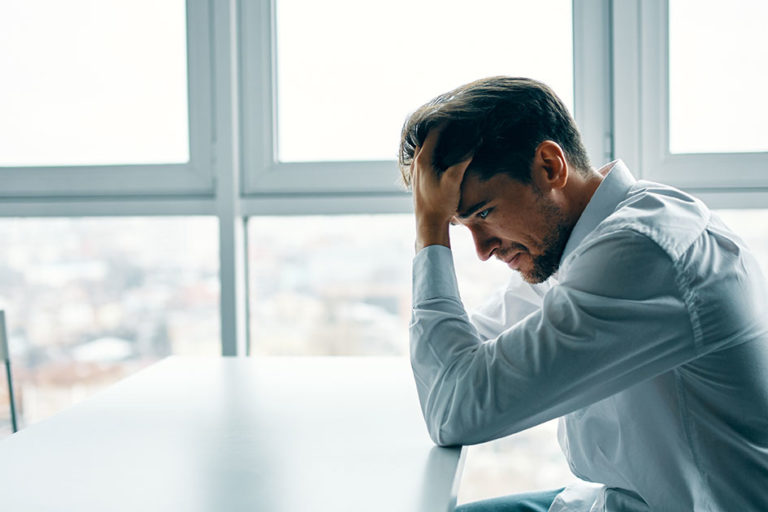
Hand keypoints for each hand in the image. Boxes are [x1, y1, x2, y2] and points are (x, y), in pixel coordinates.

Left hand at [412, 129, 471, 251]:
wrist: (428, 224)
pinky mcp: (418, 178)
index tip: (458, 114)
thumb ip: (463, 160)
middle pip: (426, 137)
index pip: (433, 132)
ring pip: (423, 147)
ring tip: (449, 132)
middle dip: (440, 128)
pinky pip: (424, 156)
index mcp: (423, 160)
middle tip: (454, 120)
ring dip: (435, 139)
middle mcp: (416, 163)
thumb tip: (475, 142)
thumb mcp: (454, 180)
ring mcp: (415, 171)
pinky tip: (442, 153)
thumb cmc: (441, 204)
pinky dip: (433, 149)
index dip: (446, 122)